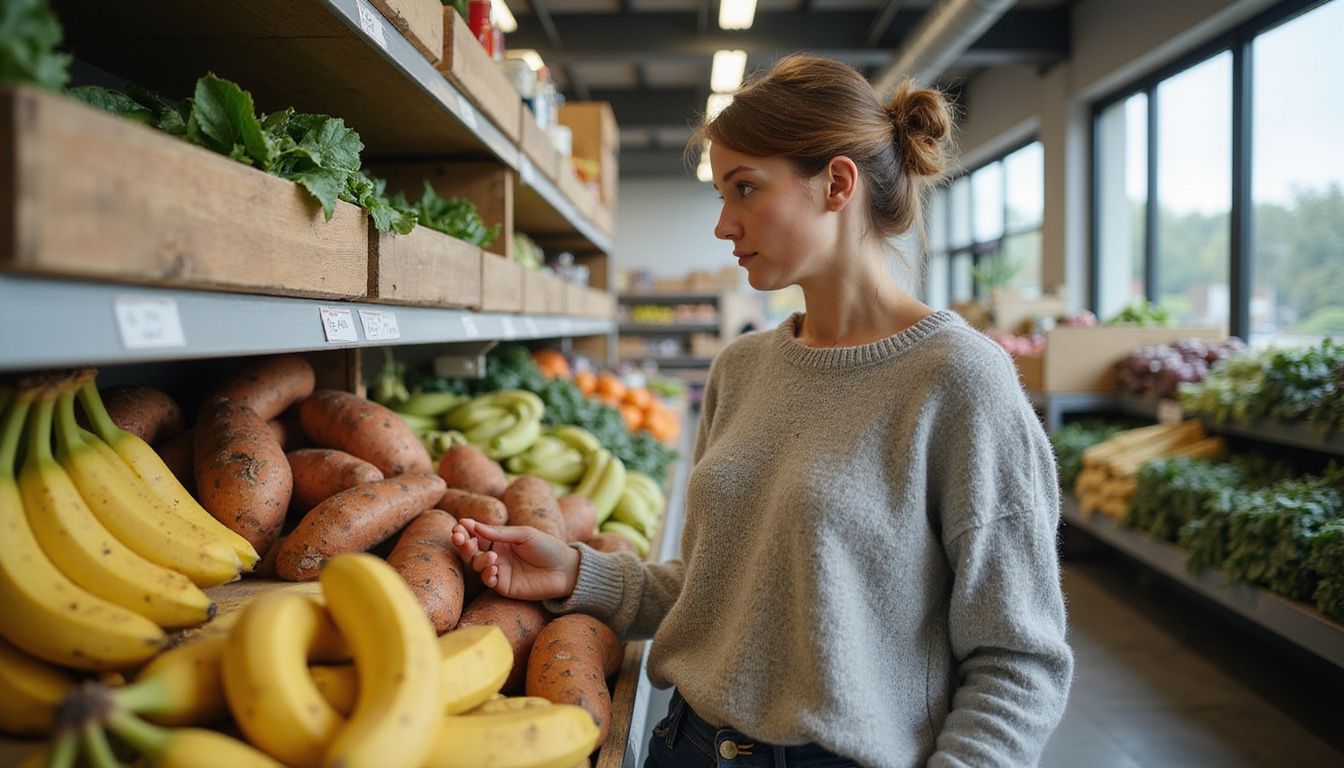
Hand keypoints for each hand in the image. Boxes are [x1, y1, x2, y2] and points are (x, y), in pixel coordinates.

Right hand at [450, 518, 579, 600]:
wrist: (566, 570)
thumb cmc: (548, 547)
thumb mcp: (524, 534)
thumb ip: (500, 532)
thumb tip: (473, 525)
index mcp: (500, 539)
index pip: (476, 534)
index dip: (465, 530)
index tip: (459, 526)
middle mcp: (496, 554)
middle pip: (471, 550)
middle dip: (464, 544)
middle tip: (460, 539)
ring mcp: (499, 570)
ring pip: (477, 565)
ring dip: (478, 559)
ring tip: (491, 556)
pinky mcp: (504, 586)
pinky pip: (488, 581)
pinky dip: (487, 575)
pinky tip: (494, 569)